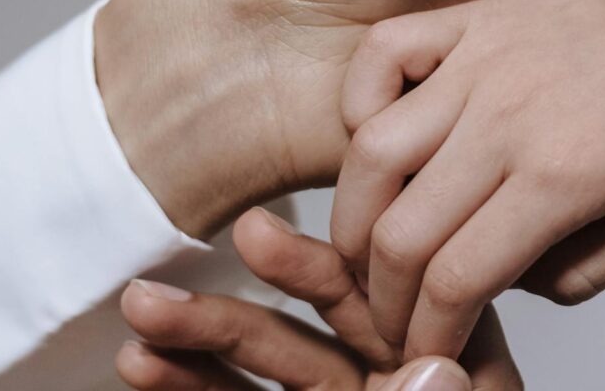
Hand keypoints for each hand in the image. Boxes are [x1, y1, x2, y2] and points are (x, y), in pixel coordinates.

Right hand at [116, 208, 521, 389]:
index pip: (428, 293)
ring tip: (144, 304)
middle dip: (282, 274)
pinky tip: (139, 363)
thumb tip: (435, 372)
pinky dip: (191, 386)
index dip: (377, 264)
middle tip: (245, 233)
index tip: (355, 229)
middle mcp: (404, 374)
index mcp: (465, 371)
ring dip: (208, 328)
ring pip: (276, 354)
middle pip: (341, 308)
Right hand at [330, 0, 604, 358]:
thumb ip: (586, 271)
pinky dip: (359, 100)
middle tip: (394, 319)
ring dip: (354, 218)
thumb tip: (509, 285)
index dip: (429, 334)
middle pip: (400, 233)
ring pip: (372, 152)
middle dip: (382, 300)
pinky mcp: (471, 21)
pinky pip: (382, 54)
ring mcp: (479, 63)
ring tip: (369, 249)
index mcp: (562, 177)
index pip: (457, 280)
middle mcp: (505, 119)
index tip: (428, 353)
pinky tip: (375, 138)